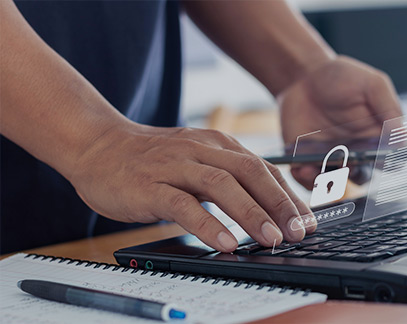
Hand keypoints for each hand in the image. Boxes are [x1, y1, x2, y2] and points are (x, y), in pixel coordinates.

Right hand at [69, 123, 314, 251]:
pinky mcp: (150, 186)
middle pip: (250, 173)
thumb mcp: (197, 159)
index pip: (263, 168)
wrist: (99, 144)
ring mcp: (175, 166)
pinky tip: (224, 243)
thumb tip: (265, 206)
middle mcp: (201, 150)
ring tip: (271, 239)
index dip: (289, 195)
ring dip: (251, 213)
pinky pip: (183, 205)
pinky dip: (207, 224)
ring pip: (222, 186)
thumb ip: (227, 177)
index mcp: (218, 144)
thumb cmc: (153, 158)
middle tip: (299, 232)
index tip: (308, 220)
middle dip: (280, 204)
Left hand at [277, 56, 402, 188]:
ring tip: (313, 169)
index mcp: (377, 138)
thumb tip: (403, 137)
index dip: (388, 164)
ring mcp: (331, 159)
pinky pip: (308, 178)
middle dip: (353, 175)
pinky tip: (300, 167)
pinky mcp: (307, 160)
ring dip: (326, 181)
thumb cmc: (343, 77)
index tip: (380, 159)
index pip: (390, 160)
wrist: (304, 76)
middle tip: (345, 163)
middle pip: (361, 177)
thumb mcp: (372, 84)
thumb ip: (388, 109)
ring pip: (333, 183)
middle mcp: (356, 154)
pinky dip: (305, 177)